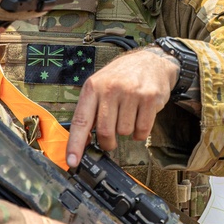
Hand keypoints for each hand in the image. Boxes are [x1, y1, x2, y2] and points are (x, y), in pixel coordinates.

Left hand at [66, 47, 177, 166]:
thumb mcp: (99, 86)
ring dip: (126, 132)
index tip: (72, 162)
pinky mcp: (150, 98)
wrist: (150, 61)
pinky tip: (139, 118)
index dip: (75, 144)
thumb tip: (81, 142)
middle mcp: (111, 88)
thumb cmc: (121, 77)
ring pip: (125, 132)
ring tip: (128, 115)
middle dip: (108, 142)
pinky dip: (140, 132)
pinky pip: (142, 130)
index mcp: (93, 87)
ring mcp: (131, 92)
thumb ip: (90, 111)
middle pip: (106, 132)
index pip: (80, 120)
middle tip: (110, 141)